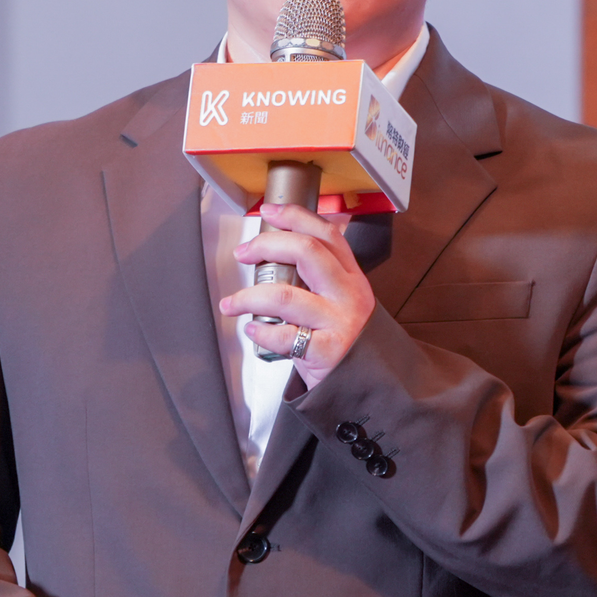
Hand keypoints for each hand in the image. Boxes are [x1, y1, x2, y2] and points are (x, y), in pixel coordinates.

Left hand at [220, 202, 375, 387]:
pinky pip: (283, 336)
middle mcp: (348, 294)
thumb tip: (273, 253)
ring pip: (284, 295)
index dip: (295, 217)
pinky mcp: (326, 351)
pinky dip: (260, 332)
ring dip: (248, 296)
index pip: (327, 234)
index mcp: (351, 277)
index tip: (268, 212)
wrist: (365, 384)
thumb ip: (317, 278)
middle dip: (267, 246)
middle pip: (306, 252)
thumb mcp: (339, 301)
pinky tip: (252, 330)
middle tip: (243, 254)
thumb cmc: (343, 341)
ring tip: (232, 303)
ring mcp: (338, 322)